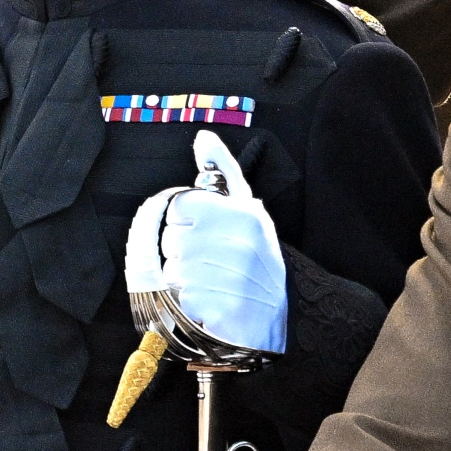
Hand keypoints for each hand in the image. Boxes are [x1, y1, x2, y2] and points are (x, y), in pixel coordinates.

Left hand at [126, 131, 286, 355]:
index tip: (208, 231)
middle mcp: (239, 242)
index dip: (186, 220)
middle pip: (170, 237)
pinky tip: (214, 300)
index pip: (179, 205)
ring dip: (186, 279)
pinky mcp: (223, 309)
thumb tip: (204, 138)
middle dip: (183, 250)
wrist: (280, 312)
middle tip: (213, 260)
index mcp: (242, 213)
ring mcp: (232, 276)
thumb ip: (222, 172)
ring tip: (214, 280)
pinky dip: (192, 303)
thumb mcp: (245, 208)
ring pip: (172, 269)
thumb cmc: (255, 255)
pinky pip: (181, 298)